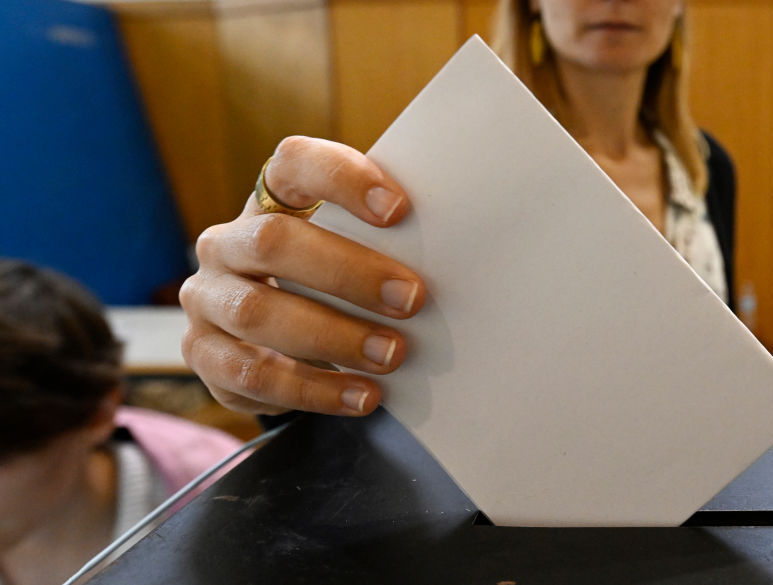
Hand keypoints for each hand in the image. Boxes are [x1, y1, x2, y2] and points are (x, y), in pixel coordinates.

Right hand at [179, 136, 425, 415]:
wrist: (270, 341)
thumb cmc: (327, 284)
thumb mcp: (348, 253)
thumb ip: (381, 243)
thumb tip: (455, 253)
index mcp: (267, 202)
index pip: (293, 165)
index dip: (343, 180)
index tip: (399, 209)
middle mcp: (226, 244)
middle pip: (275, 242)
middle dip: (350, 273)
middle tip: (412, 299)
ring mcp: (206, 300)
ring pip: (258, 313)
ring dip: (334, 338)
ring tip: (391, 356)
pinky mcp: (204, 355)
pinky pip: (253, 375)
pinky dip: (315, 389)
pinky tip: (361, 395)